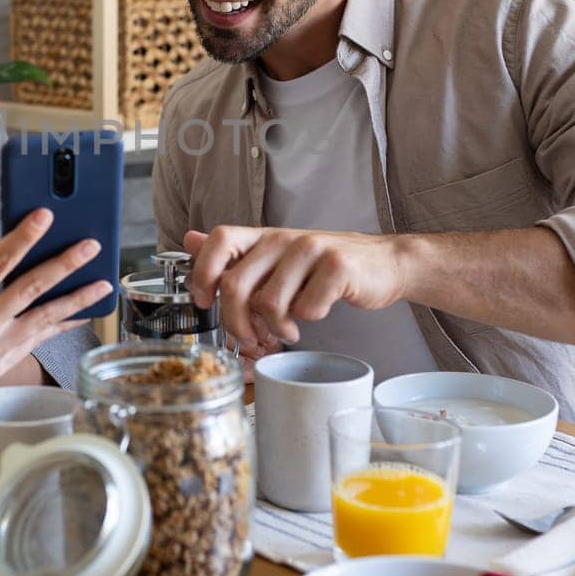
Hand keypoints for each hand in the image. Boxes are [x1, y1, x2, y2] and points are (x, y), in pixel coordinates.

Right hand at [0, 208, 110, 383]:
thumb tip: (13, 258)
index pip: (0, 262)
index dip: (25, 236)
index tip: (46, 216)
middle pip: (31, 290)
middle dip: (65, 264)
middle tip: (91, 246)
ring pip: (44, 319)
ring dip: (77, 300)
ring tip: (103, 284)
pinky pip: (37, 340)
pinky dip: (60, 325)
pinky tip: (80, 313)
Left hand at [184, 225, 406, 346]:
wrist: (384, 264)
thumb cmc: (324, 267)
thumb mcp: (277, 257)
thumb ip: (235, 253)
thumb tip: (189, 239)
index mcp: (264, 237)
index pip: (220, 239)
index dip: (204, 271)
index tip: (205, 300)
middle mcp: (283, 238)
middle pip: (236, 284)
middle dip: (237, 323)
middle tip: (252, 338)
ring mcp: (311, 249)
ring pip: (269, 303)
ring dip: (276, 329)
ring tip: (288, 331)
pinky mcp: (337, 267)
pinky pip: (306, 309)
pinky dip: (307, 322)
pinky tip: (313, 317)